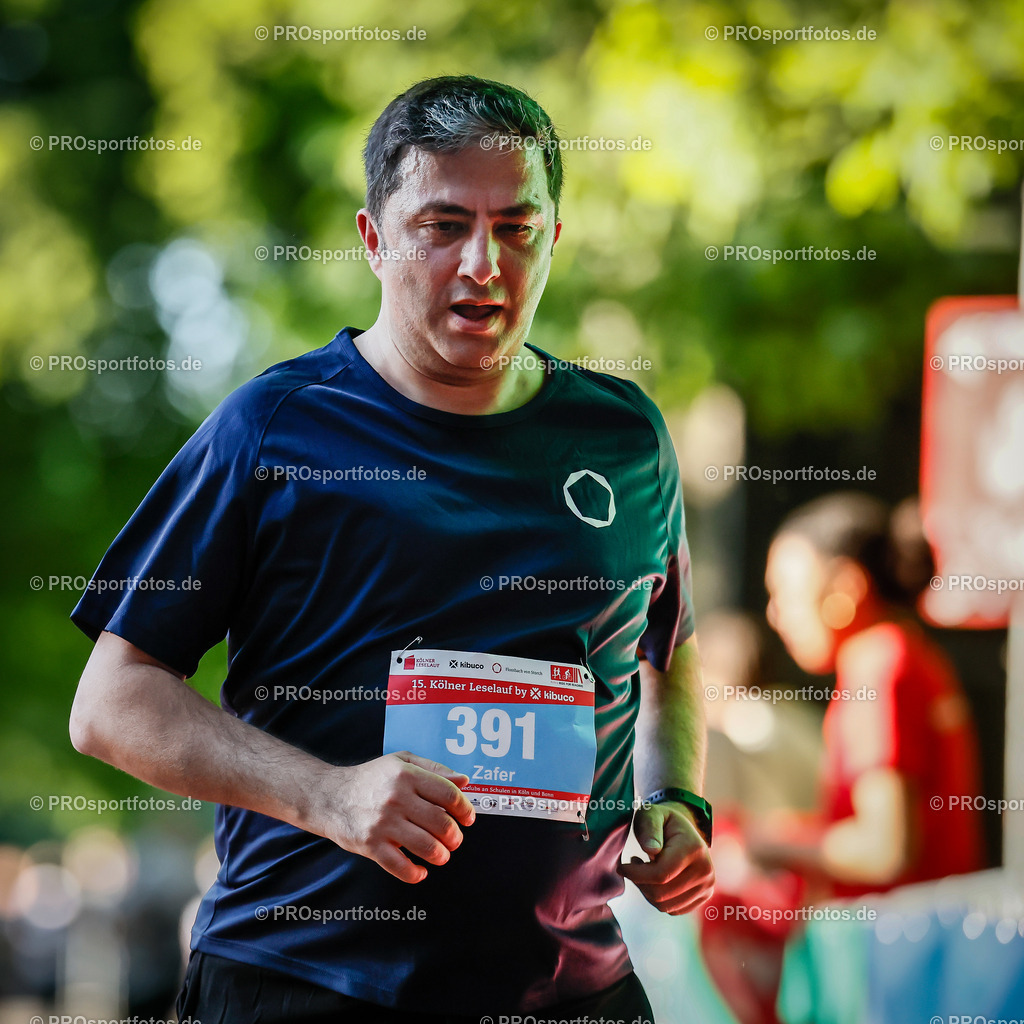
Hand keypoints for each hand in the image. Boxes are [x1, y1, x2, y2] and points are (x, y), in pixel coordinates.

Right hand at [315, 751, 475, 883]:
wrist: (329, 796)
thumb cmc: (370, 778)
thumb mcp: (401, 761)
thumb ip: (434, 769)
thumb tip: (464, 781)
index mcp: (407, 776)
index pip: (449, 795)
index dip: (465, 809)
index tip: (467, 818)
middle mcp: (397, 798)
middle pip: (441, 823)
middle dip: (455, 836)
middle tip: (454, 840)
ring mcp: (383, 823)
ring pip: (427, 846)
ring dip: (441, 855)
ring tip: (441, 855)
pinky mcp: (371, 845)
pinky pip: (400, 867)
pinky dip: (415, 874)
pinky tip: (420, 871)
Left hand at [618, 801, 714, 914]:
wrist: (685, 830)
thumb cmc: (663, 821)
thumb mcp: (652, 814)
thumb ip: (649, 828)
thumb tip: (651, 850)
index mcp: (694, 849)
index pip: (661, 874)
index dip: (636, 874)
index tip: (622, 867)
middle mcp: (705, 870)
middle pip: (661, 893)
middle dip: (640, 883)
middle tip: (633, 866)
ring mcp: (707, 886)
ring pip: (665, 905)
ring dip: (647, 891)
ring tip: (643, 871)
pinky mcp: (703, 896)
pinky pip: (673, 909)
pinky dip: (658, 899)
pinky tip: (654, 880)